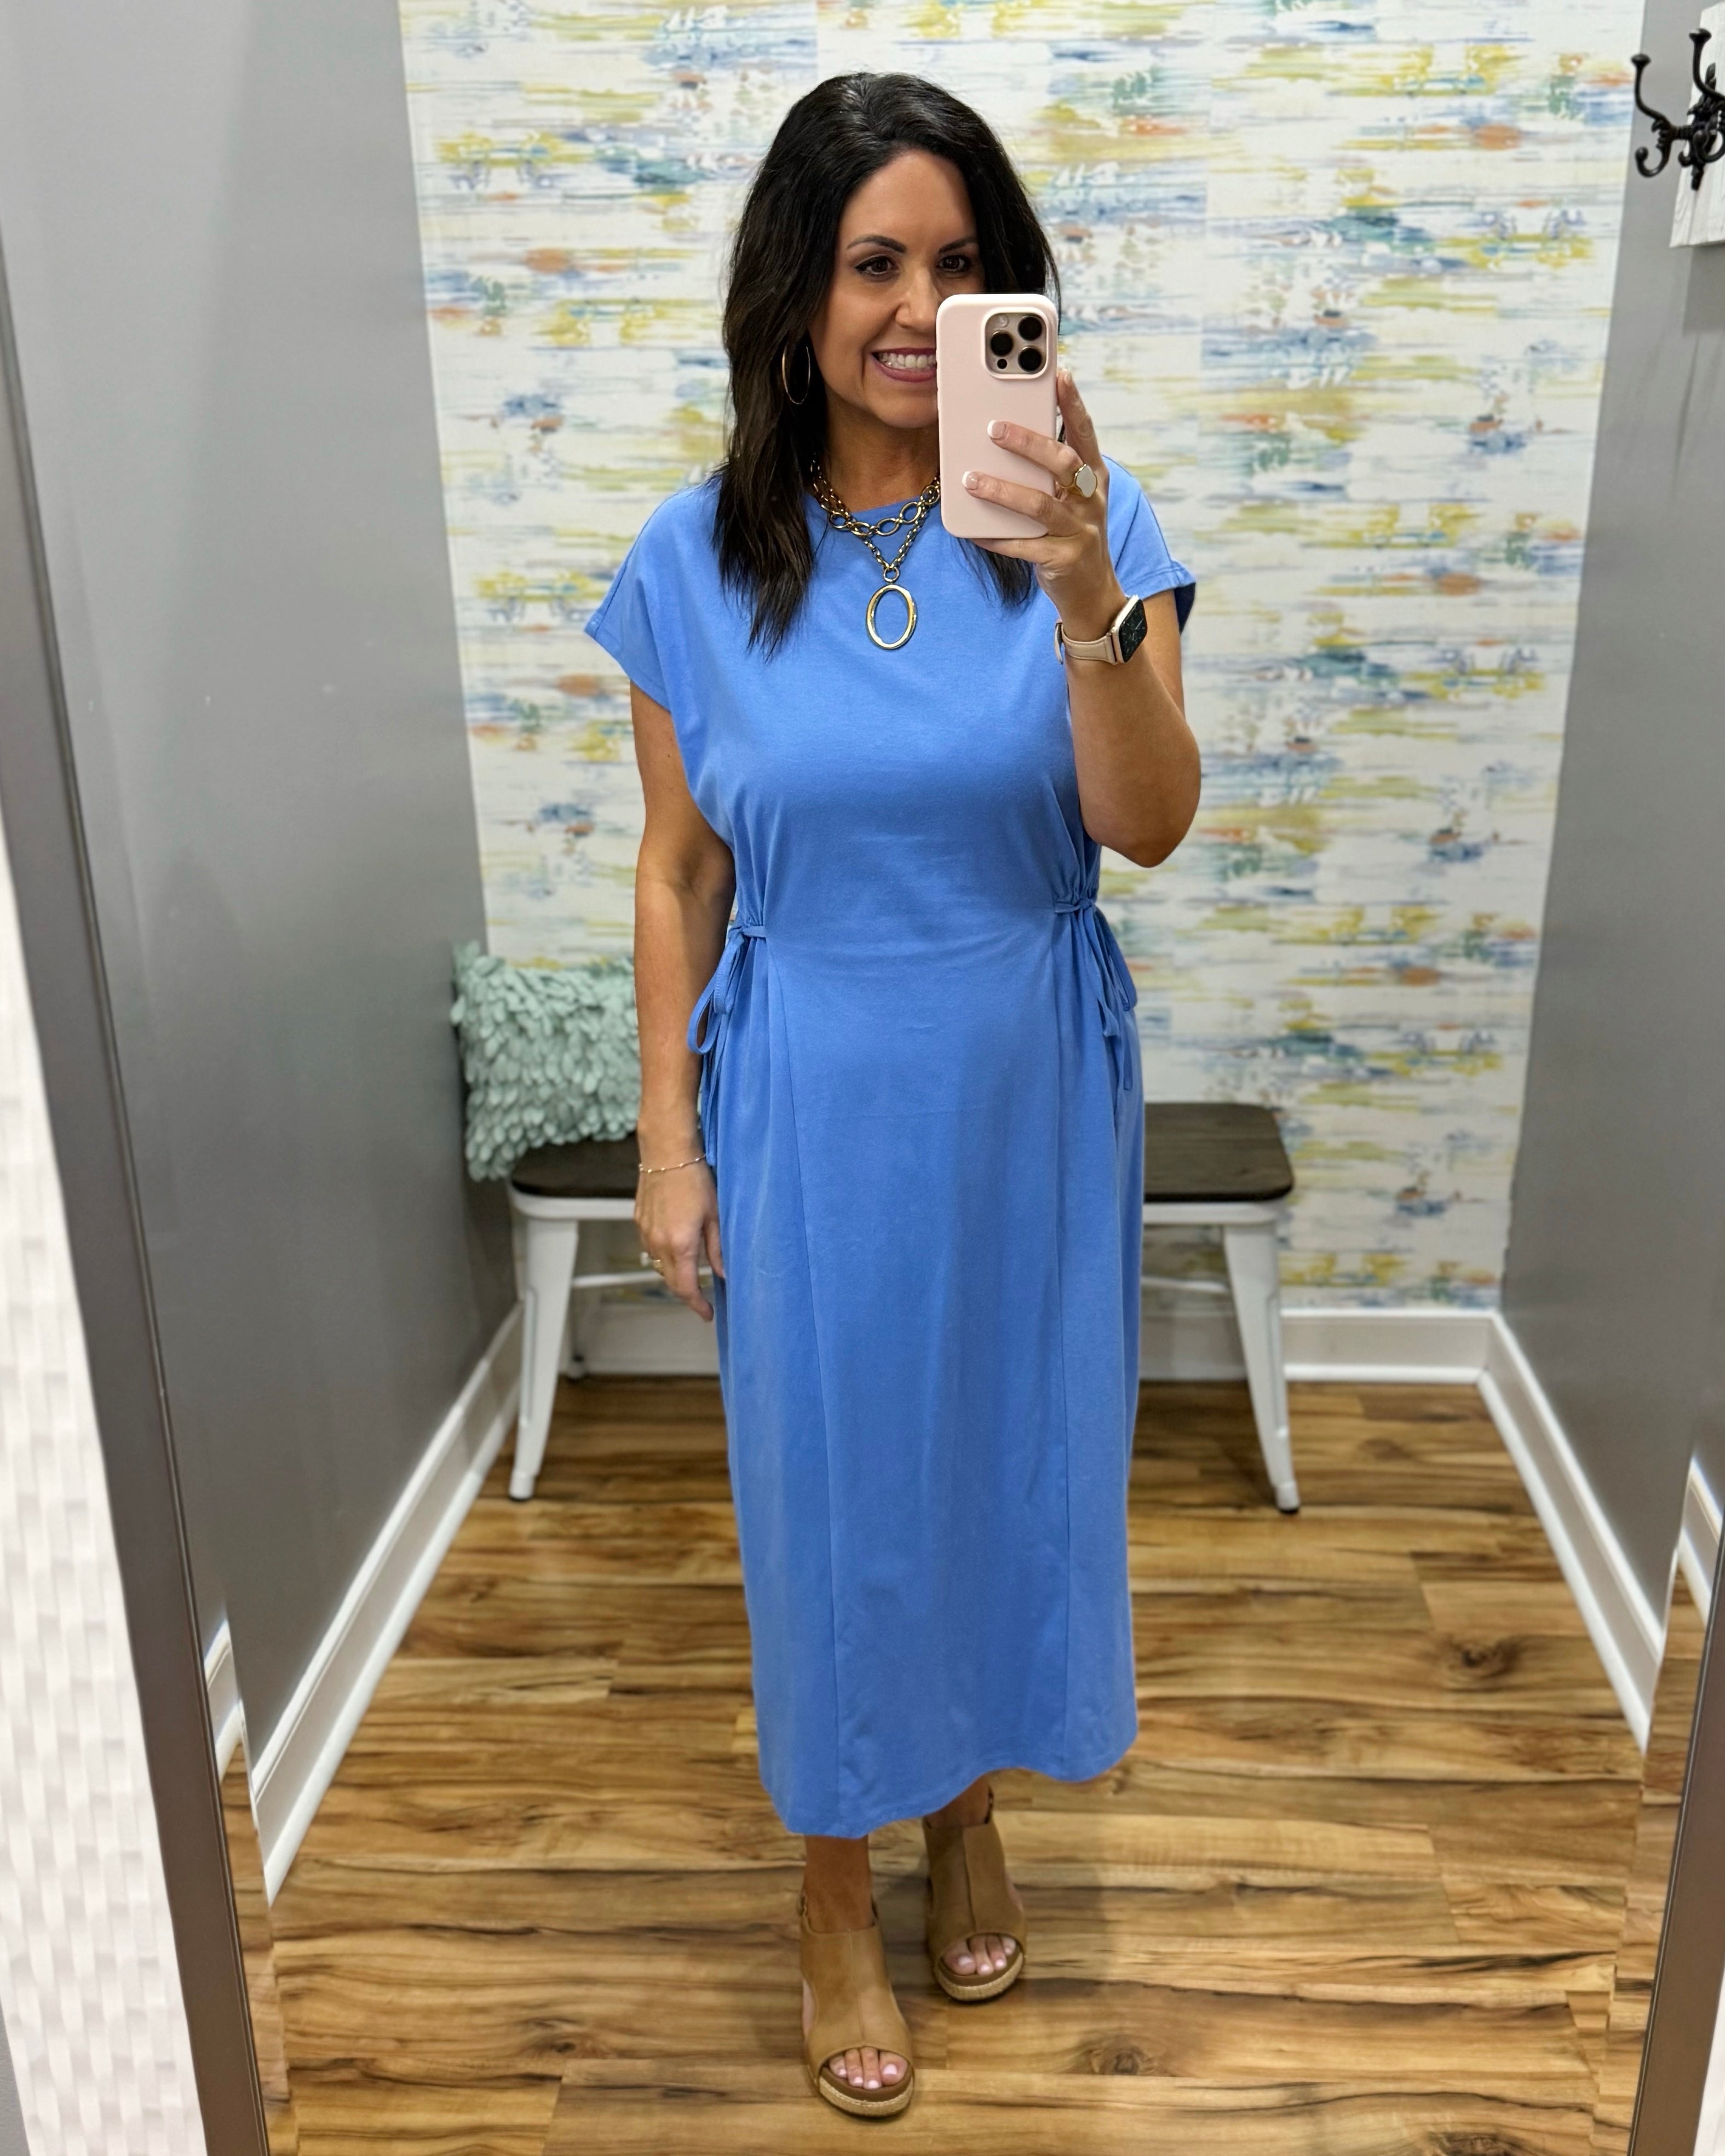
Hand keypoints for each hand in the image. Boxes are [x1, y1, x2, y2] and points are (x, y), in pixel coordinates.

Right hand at [635, 1160, 723, 1321]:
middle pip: (671, 1282)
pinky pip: (651, 1248)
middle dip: (687, 1293)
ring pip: (659, 1266)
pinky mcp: (639, 1222)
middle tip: (702, 1298)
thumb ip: (718, 1248)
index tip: (707, 1313)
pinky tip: (676, 1247)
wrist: (667, 1153)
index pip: (686, 1287)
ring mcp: (646, 1233)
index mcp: (681, 1244)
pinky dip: (664, 1255)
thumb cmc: (695, 1179)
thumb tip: (724, 1273)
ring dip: (675, 1273)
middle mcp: (659, 1243)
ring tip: (692, 1272)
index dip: (697, 1304)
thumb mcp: (715, 1215)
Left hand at [963, 369, 1123, 639]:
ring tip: (970, 479)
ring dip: (1002, 490)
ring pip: (1039, 506)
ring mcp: (1079, 532)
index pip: (1085, 433)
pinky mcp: (1062, 560)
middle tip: (993, 427)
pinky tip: (972, 529)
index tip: (1059, 373)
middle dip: (1028, 443)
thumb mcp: (1069, 498)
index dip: (1073, 403)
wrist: (1091, 593)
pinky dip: (995, 537)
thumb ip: (1048, 471)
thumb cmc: (1071, 533)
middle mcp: (1091, 501)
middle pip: (1063, 464)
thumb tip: (1005, 435)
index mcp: (1094, 477)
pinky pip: (1024, 546)